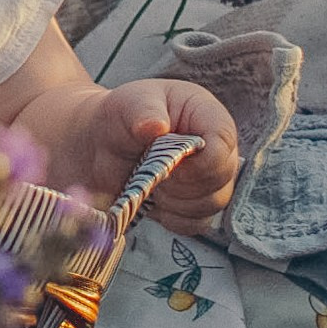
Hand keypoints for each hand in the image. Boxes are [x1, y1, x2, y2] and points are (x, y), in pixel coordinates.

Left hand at [89, 77, 240, 233]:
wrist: (102, 144)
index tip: (171, 165)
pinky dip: (172, 217)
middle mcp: (216, 147)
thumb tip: (156, 125)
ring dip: (175, 200)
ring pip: (211, 204)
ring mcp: (210, 179)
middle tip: (151, 169)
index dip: (201, 160)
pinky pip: (196, 223)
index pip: (223, 141)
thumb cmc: (122, 116)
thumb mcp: (128, 104)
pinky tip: (153, 199)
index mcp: (207, 114)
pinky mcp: (197, 206)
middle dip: (182, 181)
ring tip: (150, 181)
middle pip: (221, 177)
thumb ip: (143, 111)